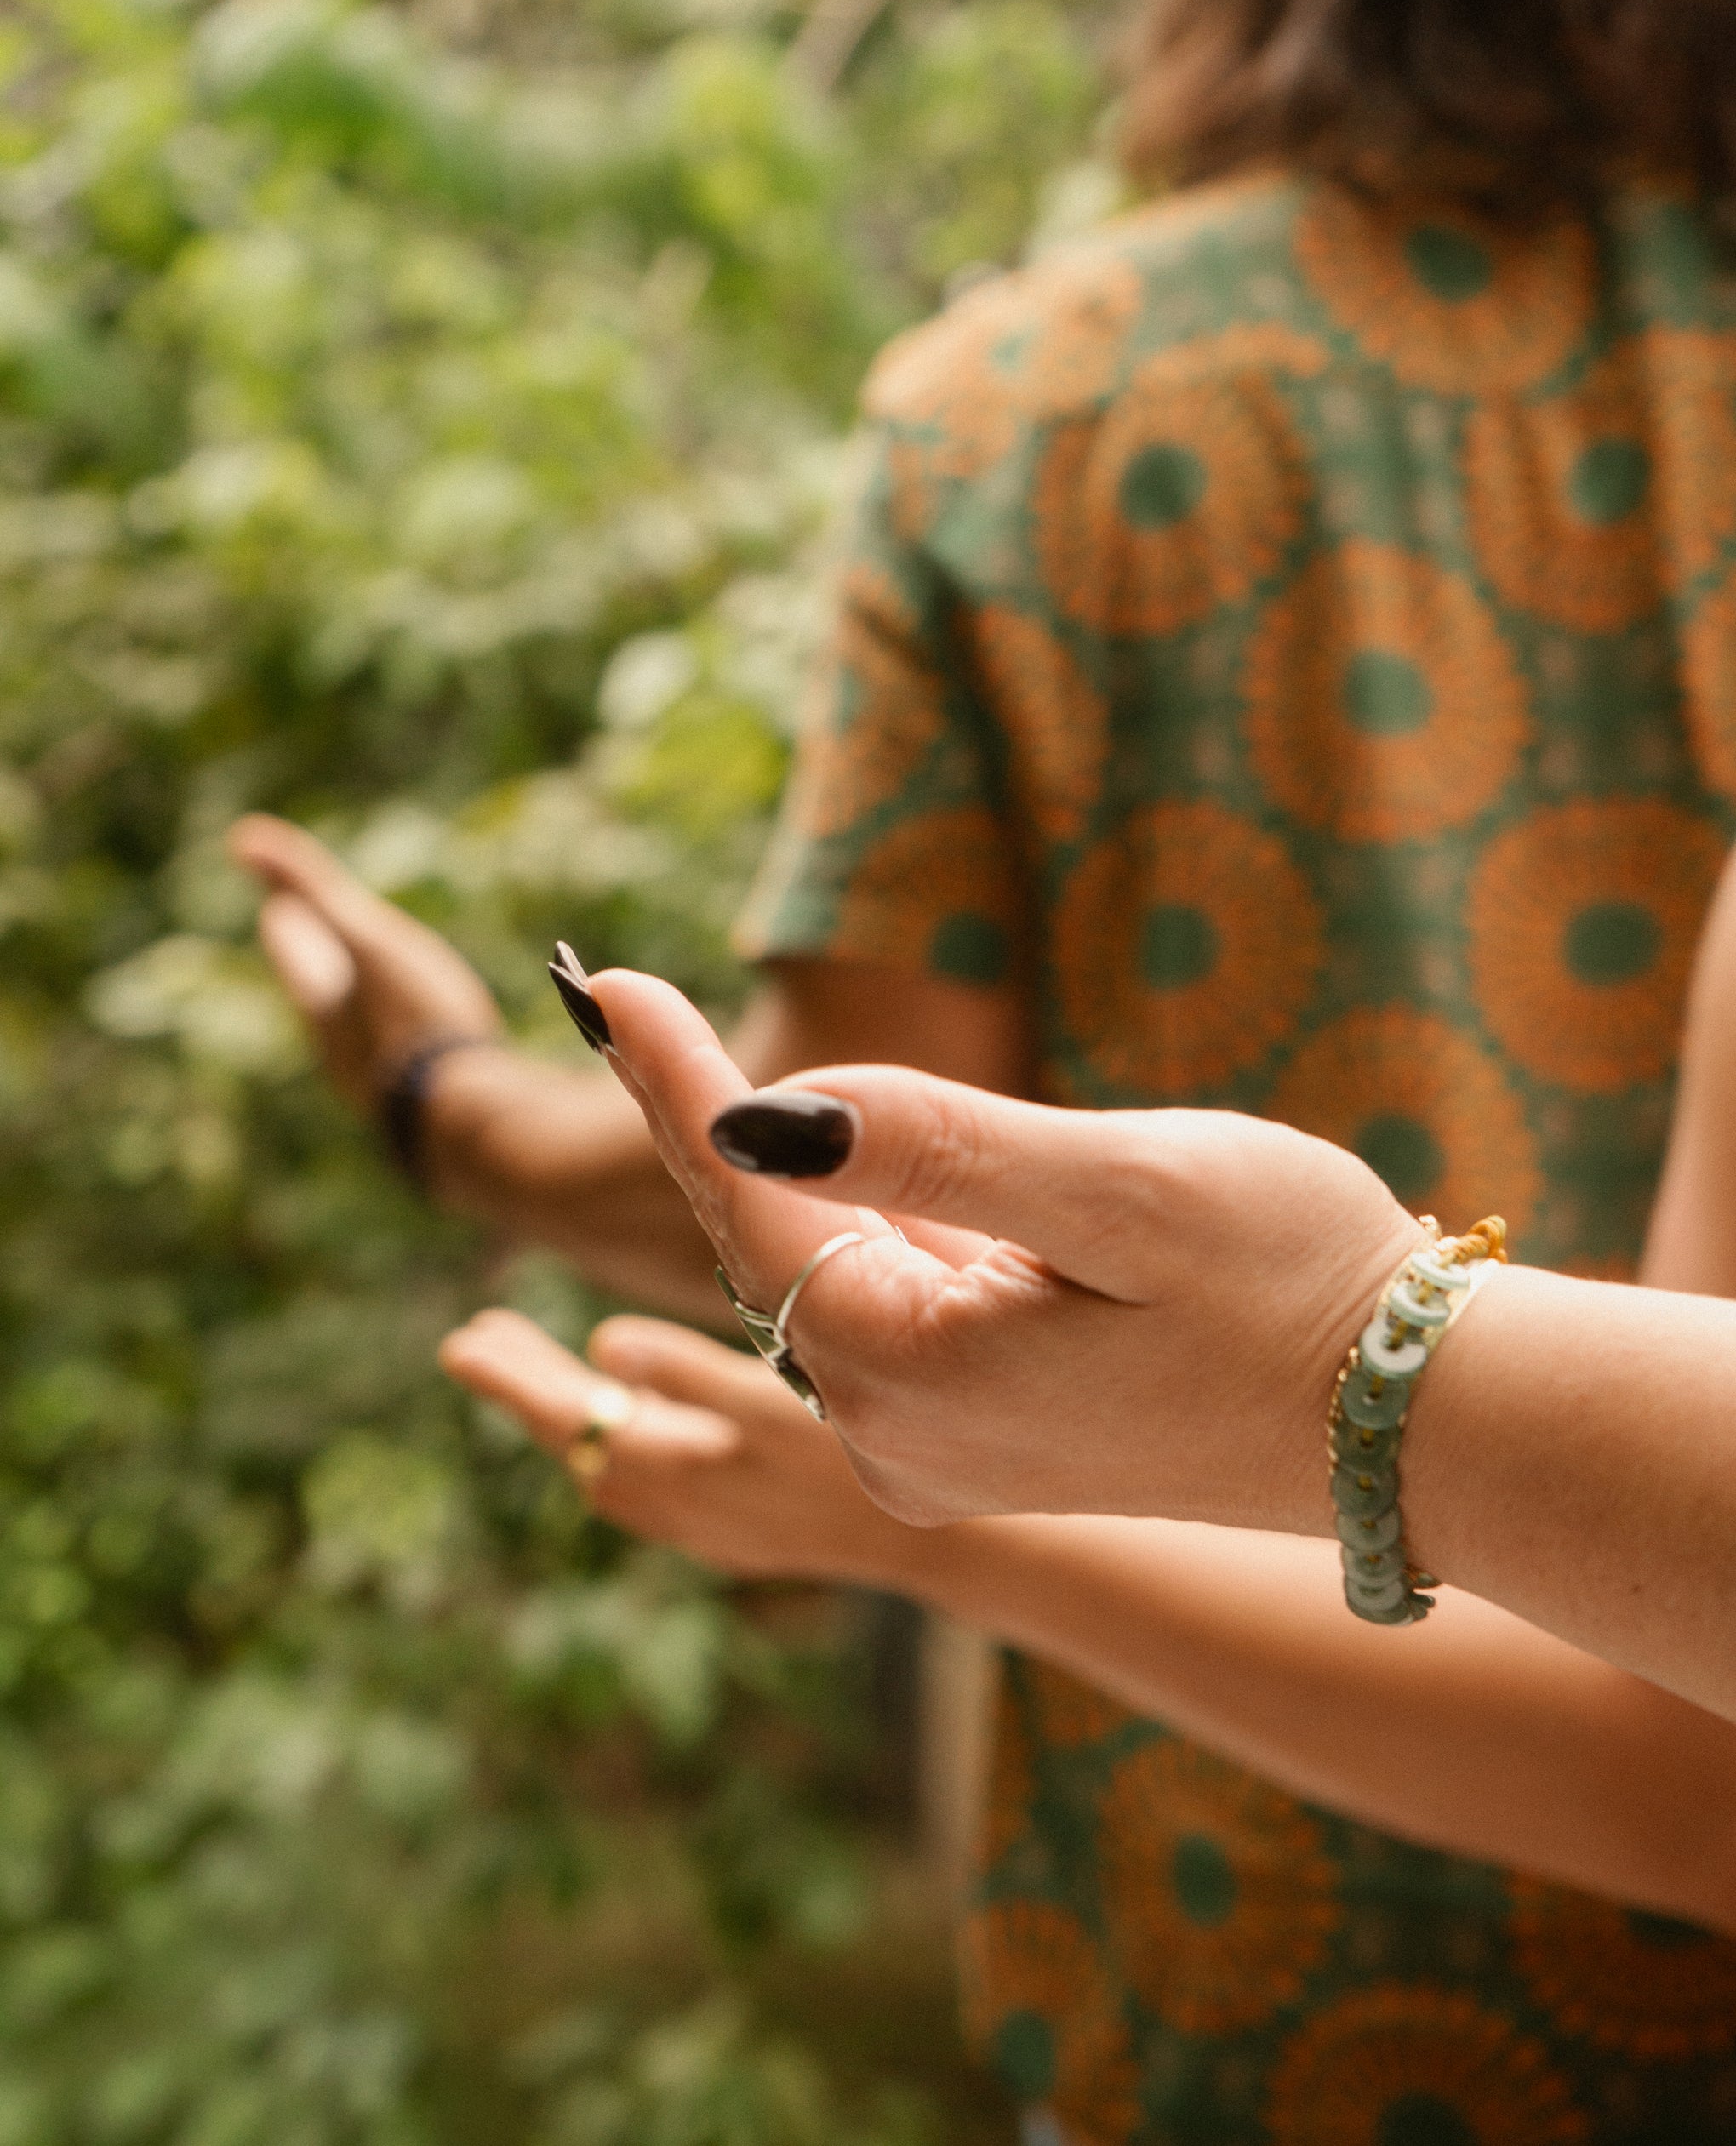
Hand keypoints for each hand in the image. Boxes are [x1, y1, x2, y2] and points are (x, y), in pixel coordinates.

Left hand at [228, 813, 500, 1108]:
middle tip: (309, 947)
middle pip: (325, 1003)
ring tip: (367, 996)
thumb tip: (241, 834)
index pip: (299, 964)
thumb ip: (309, 888)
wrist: (464, 1110)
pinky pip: (410, 1065)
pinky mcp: (433, 1105)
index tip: (275, 912)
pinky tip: (430, 1050)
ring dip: (361, 1012)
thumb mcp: (360, 937)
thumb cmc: (411, 1018)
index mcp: (326, 1012)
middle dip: (317, 971)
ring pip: (366, 1040)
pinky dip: (405, 1044)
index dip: (290, 936)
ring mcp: (390, 1084)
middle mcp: (349, 1054)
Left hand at [437, 1308, 928, 1585]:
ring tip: (551, 1366)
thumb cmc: (875, 1451)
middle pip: (584, 1443)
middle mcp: (683, 1509)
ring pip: (616, 1467)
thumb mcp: (777, 1389)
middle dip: (536, 1387)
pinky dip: (625, 1439)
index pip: (571, 1418)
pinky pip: (654, 1483)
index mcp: (680, 1472)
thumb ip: (684, 1369)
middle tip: (483, 1336)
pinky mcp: (746, 1530)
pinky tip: (643, 1416)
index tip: (461, 1340)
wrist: (957, 1542)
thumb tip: (603, 1342)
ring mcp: (714, 1528)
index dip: (514, 1377)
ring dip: (579, 1413)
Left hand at [582, 967, 1421, 1533]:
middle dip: (695, 1119)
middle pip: (766, 1247)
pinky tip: (821, 1156)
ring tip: (674, 1054)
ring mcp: (942, 1444)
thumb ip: (933, 1152)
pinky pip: (886, 1307)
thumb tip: (755, 1117)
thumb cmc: (1295, 1287)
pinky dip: (852, 1222)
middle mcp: (902, 1433)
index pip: (749, 1204)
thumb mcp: (1119, 1192)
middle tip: (610, 997)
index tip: (601, 982)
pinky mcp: (989, 1432)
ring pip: (823, 1277)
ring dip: (769, 1168)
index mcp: (914, 1374)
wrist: (1421, 1421)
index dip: (673, 1085)